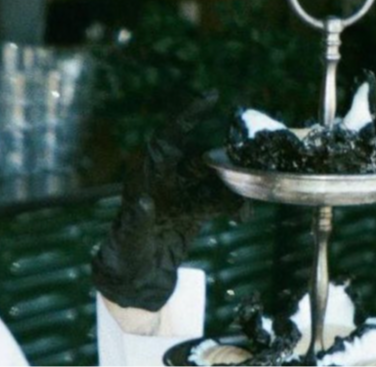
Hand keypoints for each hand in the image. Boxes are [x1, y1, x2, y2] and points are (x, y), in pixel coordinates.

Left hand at [92, 94, 242, 311]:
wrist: (134, 278)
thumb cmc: (125, 253)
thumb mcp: (130, 238)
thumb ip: (137, 220)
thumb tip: (143, 201)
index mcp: (147, 173)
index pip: (169, 137)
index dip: (189, 115)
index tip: (211, 97)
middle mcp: (167, 177)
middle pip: (201, 157)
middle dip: (226, 158)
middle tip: (251, 160)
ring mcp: (182, 192)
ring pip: (215, 179)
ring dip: (235, 186)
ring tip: (248, 199)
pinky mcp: (195, 210)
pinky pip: (220, 200)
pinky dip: (234, 205)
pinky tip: (244, 215)